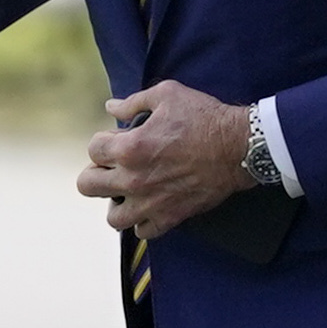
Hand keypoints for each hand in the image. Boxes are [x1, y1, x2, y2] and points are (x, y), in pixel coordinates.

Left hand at [78, 81, 254, 238]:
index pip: (93, 150)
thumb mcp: (167, 95)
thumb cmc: (203, 118)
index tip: (116, 140)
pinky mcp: (170, 217)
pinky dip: (142, 221)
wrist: (238, 147)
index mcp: (129, 148)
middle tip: (112, 167)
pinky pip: (143, 231)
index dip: (103, 141)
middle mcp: (133, 179)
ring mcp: (150, 203)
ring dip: (116, 202)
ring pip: (112, 217)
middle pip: (88, 186)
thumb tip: (111, 107)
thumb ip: (133, 103)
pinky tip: (150, 205)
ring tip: (127, 191)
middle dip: (96, 173)